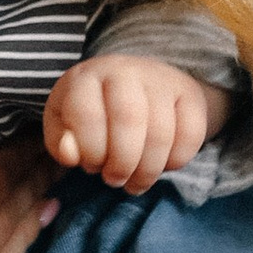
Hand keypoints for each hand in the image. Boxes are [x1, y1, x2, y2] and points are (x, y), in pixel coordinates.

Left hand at [43, 55, 220, 190]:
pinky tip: (162, 166)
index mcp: (87, 77)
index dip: (90, 152)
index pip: (87, 115)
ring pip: (162, 131)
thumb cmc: (92, 112)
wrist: (133, 84)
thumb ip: (61, 142)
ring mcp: (161, 79)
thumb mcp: (65, 125)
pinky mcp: (189, 92)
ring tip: (136, 182)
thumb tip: (71, 153)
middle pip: (129, 121)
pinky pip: (191, 134)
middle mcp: (126, 70)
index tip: (92, 166)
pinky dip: (177, 160)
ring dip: (148, 169)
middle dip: (121, 163)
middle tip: (115, 180)